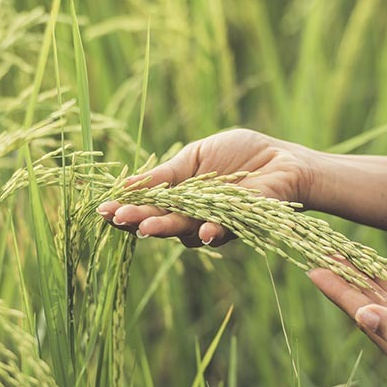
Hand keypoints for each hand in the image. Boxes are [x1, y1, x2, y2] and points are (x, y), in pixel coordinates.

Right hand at [97, 128, 316, 246]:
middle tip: (120, 219)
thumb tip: (127, 185)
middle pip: (160, 221)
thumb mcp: (196, 157)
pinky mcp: (240, 225)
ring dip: (166, 228)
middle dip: (138, 220)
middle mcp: (192, 215)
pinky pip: (222, 231)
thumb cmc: (240, 154)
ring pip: (185, 231)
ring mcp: (214, 223)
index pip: (146, 205)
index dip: (126, 208)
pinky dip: (211, 231)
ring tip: (147, 226)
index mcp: (179, 197)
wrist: (282, 159)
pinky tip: (202, 231)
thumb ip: (166, 175)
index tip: (104, 209)